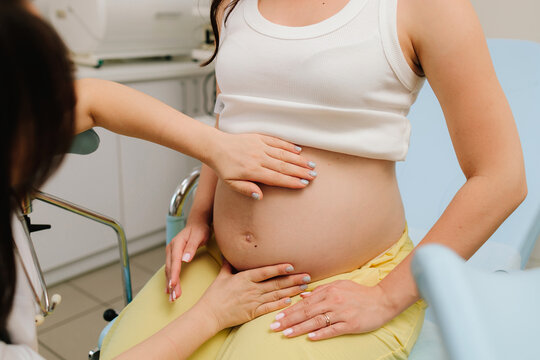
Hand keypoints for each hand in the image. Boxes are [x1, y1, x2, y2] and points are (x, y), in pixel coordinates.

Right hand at [165, 221, 210, 300]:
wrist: (197, 223)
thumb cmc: (200, 229)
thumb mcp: (199, 236)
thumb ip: (192, 247)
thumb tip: (185, 259)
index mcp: (177, 243)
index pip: (174, 261)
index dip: (174, 274)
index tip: (173, 285)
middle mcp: (171, 249)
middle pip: (170, 269)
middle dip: (172, 283)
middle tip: (174, 297)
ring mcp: (171, 253)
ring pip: (169, 271)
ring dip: (170, 284)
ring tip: (172, 297)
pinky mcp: (173, 257)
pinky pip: (170, 270)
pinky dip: (169, 280)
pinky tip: (168, 290)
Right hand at [196, 260, 310, 330]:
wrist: (209, 314)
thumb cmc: (214, 295)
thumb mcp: (222, 276)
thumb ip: (229, 264)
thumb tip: (229, 253)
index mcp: (244, 278)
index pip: (265, 272)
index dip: (279, 268)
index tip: (291, 266)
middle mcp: (251, 289)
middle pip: (275, 283)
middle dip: (292, 279)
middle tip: (307, 276)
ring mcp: (253, 301)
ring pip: (276, 295)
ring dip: (291, 290)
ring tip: (303, 286)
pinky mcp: (253, 313)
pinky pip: (269, 308)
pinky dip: (280, 304)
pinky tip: (291, 300)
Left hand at [209, 132, 316, 198]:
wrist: (215, 146)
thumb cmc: (223, 167)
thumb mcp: (230, 183)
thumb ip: (245, 190)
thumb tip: (259, 196)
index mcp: (252, 171)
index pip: (276, 178)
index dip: (291, 182)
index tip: (304, 184)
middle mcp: (258, 158)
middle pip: (283, 166)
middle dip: (300, 171)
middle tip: (314, 175)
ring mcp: (259, 146)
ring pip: (283, 154)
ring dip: (298, 159)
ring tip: (311, 164)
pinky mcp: (259, 137)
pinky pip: (276, 141)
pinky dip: (288, 145)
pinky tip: (298, 150)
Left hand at [268, 280, 395, 339]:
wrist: (382, 300)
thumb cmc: (359, 293)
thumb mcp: (340, 285)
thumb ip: (321, 290)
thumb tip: (303, 295)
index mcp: (329, 291)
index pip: (305, 302)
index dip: (290, 310)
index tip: (277, 316)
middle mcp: (333, 301)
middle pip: (307, 312)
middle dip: (289, 320)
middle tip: (274, 327)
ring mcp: (342, 313)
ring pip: (317, 321)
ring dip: (300, 328)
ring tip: (286, 333)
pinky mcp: (351, 324)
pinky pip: (333, 329)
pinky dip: (321, 334)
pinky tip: (309, 338)